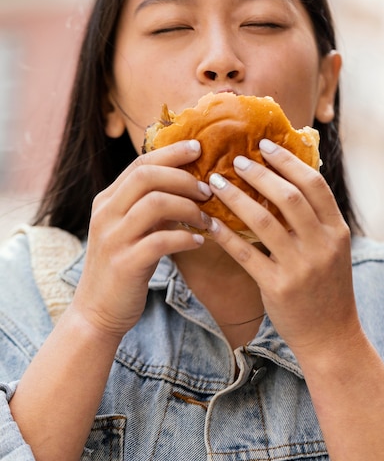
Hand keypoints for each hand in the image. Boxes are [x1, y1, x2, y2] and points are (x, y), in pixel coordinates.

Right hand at [71, 140, 211, 338]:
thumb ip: (151, 207)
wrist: (97, 312)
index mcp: (107, 201)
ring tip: (207, 219)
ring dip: (189, 207)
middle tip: (208, 190)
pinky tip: (199, 242)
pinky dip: (186, 237)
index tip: (198, 148)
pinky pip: (161, 241)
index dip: (172, 153)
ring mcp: (113, 238)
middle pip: (147, 175)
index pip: (140, 163)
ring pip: (155, 203)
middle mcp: (106, 214)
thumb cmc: (123, 268)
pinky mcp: (125, 264)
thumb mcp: (132, 230)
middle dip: (184, 178)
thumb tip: (189, 185)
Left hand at [207, 139, 359, 358]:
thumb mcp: (331, 250)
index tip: (265, 145)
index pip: (314, 185)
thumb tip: (285, 182)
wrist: (330, 336)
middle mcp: (322, 245)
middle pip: (289, 197)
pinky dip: (225, 235)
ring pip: (264, 221)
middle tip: (236, 160)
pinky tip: (209, 222)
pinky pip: (245, 254)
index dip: (288, 162)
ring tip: (216, 183)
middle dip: (260, 174)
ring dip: (236, 198)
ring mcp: (300, 267)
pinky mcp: (278, 287)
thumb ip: (315, 220)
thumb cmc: (326, 288)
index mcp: (337, 231)